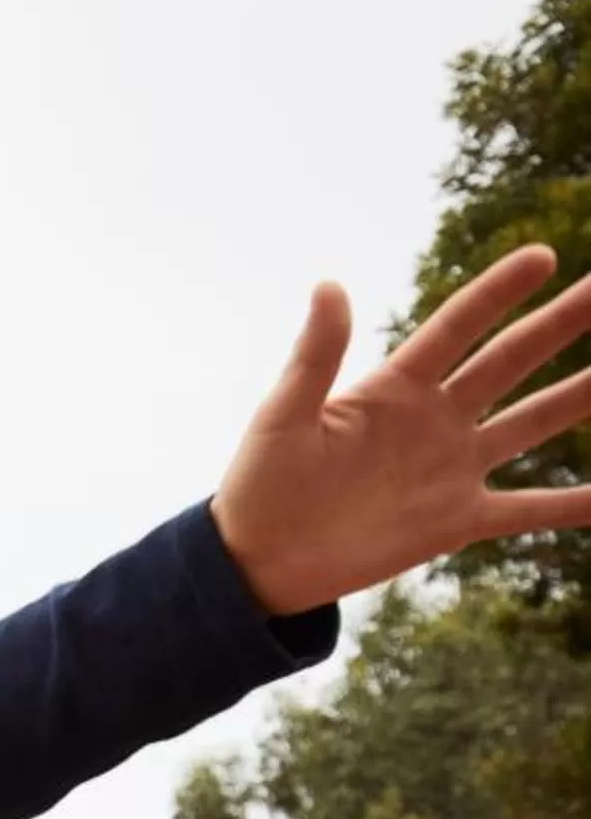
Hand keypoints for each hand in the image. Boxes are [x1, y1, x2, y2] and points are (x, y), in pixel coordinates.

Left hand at [213, 244, 590, 613]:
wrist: (260, 561)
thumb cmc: (261, 484)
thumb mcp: (284, 416)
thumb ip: (315, 357)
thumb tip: (328, 284)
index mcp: (394, 389)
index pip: (457, 328)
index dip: (497, 293)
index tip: (543, 257)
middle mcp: (435, 419)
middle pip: (510, 361)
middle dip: (562, 323)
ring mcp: (452, 468)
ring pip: (534, 423)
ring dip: (581, 395)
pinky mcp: (458, 520)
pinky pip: (527, 509)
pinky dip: (572, 505)